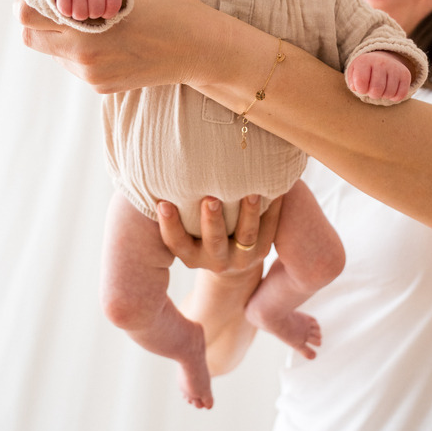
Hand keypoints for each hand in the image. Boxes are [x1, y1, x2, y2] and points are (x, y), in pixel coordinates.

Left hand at [15, 0, 214, 92]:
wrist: (201, 49)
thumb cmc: (170, 11)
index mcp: (83, 29)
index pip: (28, 18)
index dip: (29, 1)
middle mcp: (82, 57)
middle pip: (33, 38)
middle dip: (39, 20)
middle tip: (59, 4)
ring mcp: (92, 76)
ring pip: (56, 54)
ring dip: (61, 36)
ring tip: (91, 20)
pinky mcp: (103, 86)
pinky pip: (78, 66)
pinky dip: (82, 51)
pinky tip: (108, 38)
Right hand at [55, 0, 122, 20]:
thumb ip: (112, 5)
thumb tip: (106, 18)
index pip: (113, 7)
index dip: (107, 13)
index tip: (103, 5)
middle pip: (96, 13)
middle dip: (92, 13)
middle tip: (89, 3)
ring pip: (81, 15)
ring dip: (79, 14)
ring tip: (80, 3)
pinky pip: (66, 11)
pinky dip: (67, 12)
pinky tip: (69, 3)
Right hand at [157, 195, 281, 273]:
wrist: (230, 257)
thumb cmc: (198, 230)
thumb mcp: (184, 227)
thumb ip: (173, 206)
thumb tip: (154, 170)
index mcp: (190, 255)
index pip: (176, 242)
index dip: (169, 225)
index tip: (162, 203)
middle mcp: (215, 260)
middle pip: (213, 241)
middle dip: (212, 221)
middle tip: (210, 198)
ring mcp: (241, 258)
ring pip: (246, 236)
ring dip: (249, 213)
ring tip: (251, 192)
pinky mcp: (263, 249)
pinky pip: (270, 228)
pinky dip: (274, 208)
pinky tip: (277, 188)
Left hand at [347, 51, 411, 102]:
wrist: (382, 59)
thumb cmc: (365, 70)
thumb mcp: (354, 72)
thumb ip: (352, 81)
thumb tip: (356, 88)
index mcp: (365, 61)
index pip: (361, 83)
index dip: (361, 90)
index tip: (362, 87)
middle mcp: (381, 62)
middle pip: (376, 90)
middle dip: (372, 94)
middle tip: (372, 89)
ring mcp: (395, 68)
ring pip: (389, 93)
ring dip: (383, 95)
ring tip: (380, 89)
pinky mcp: (405, 74)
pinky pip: (401, 94)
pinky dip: (394, 97)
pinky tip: (389, 90)